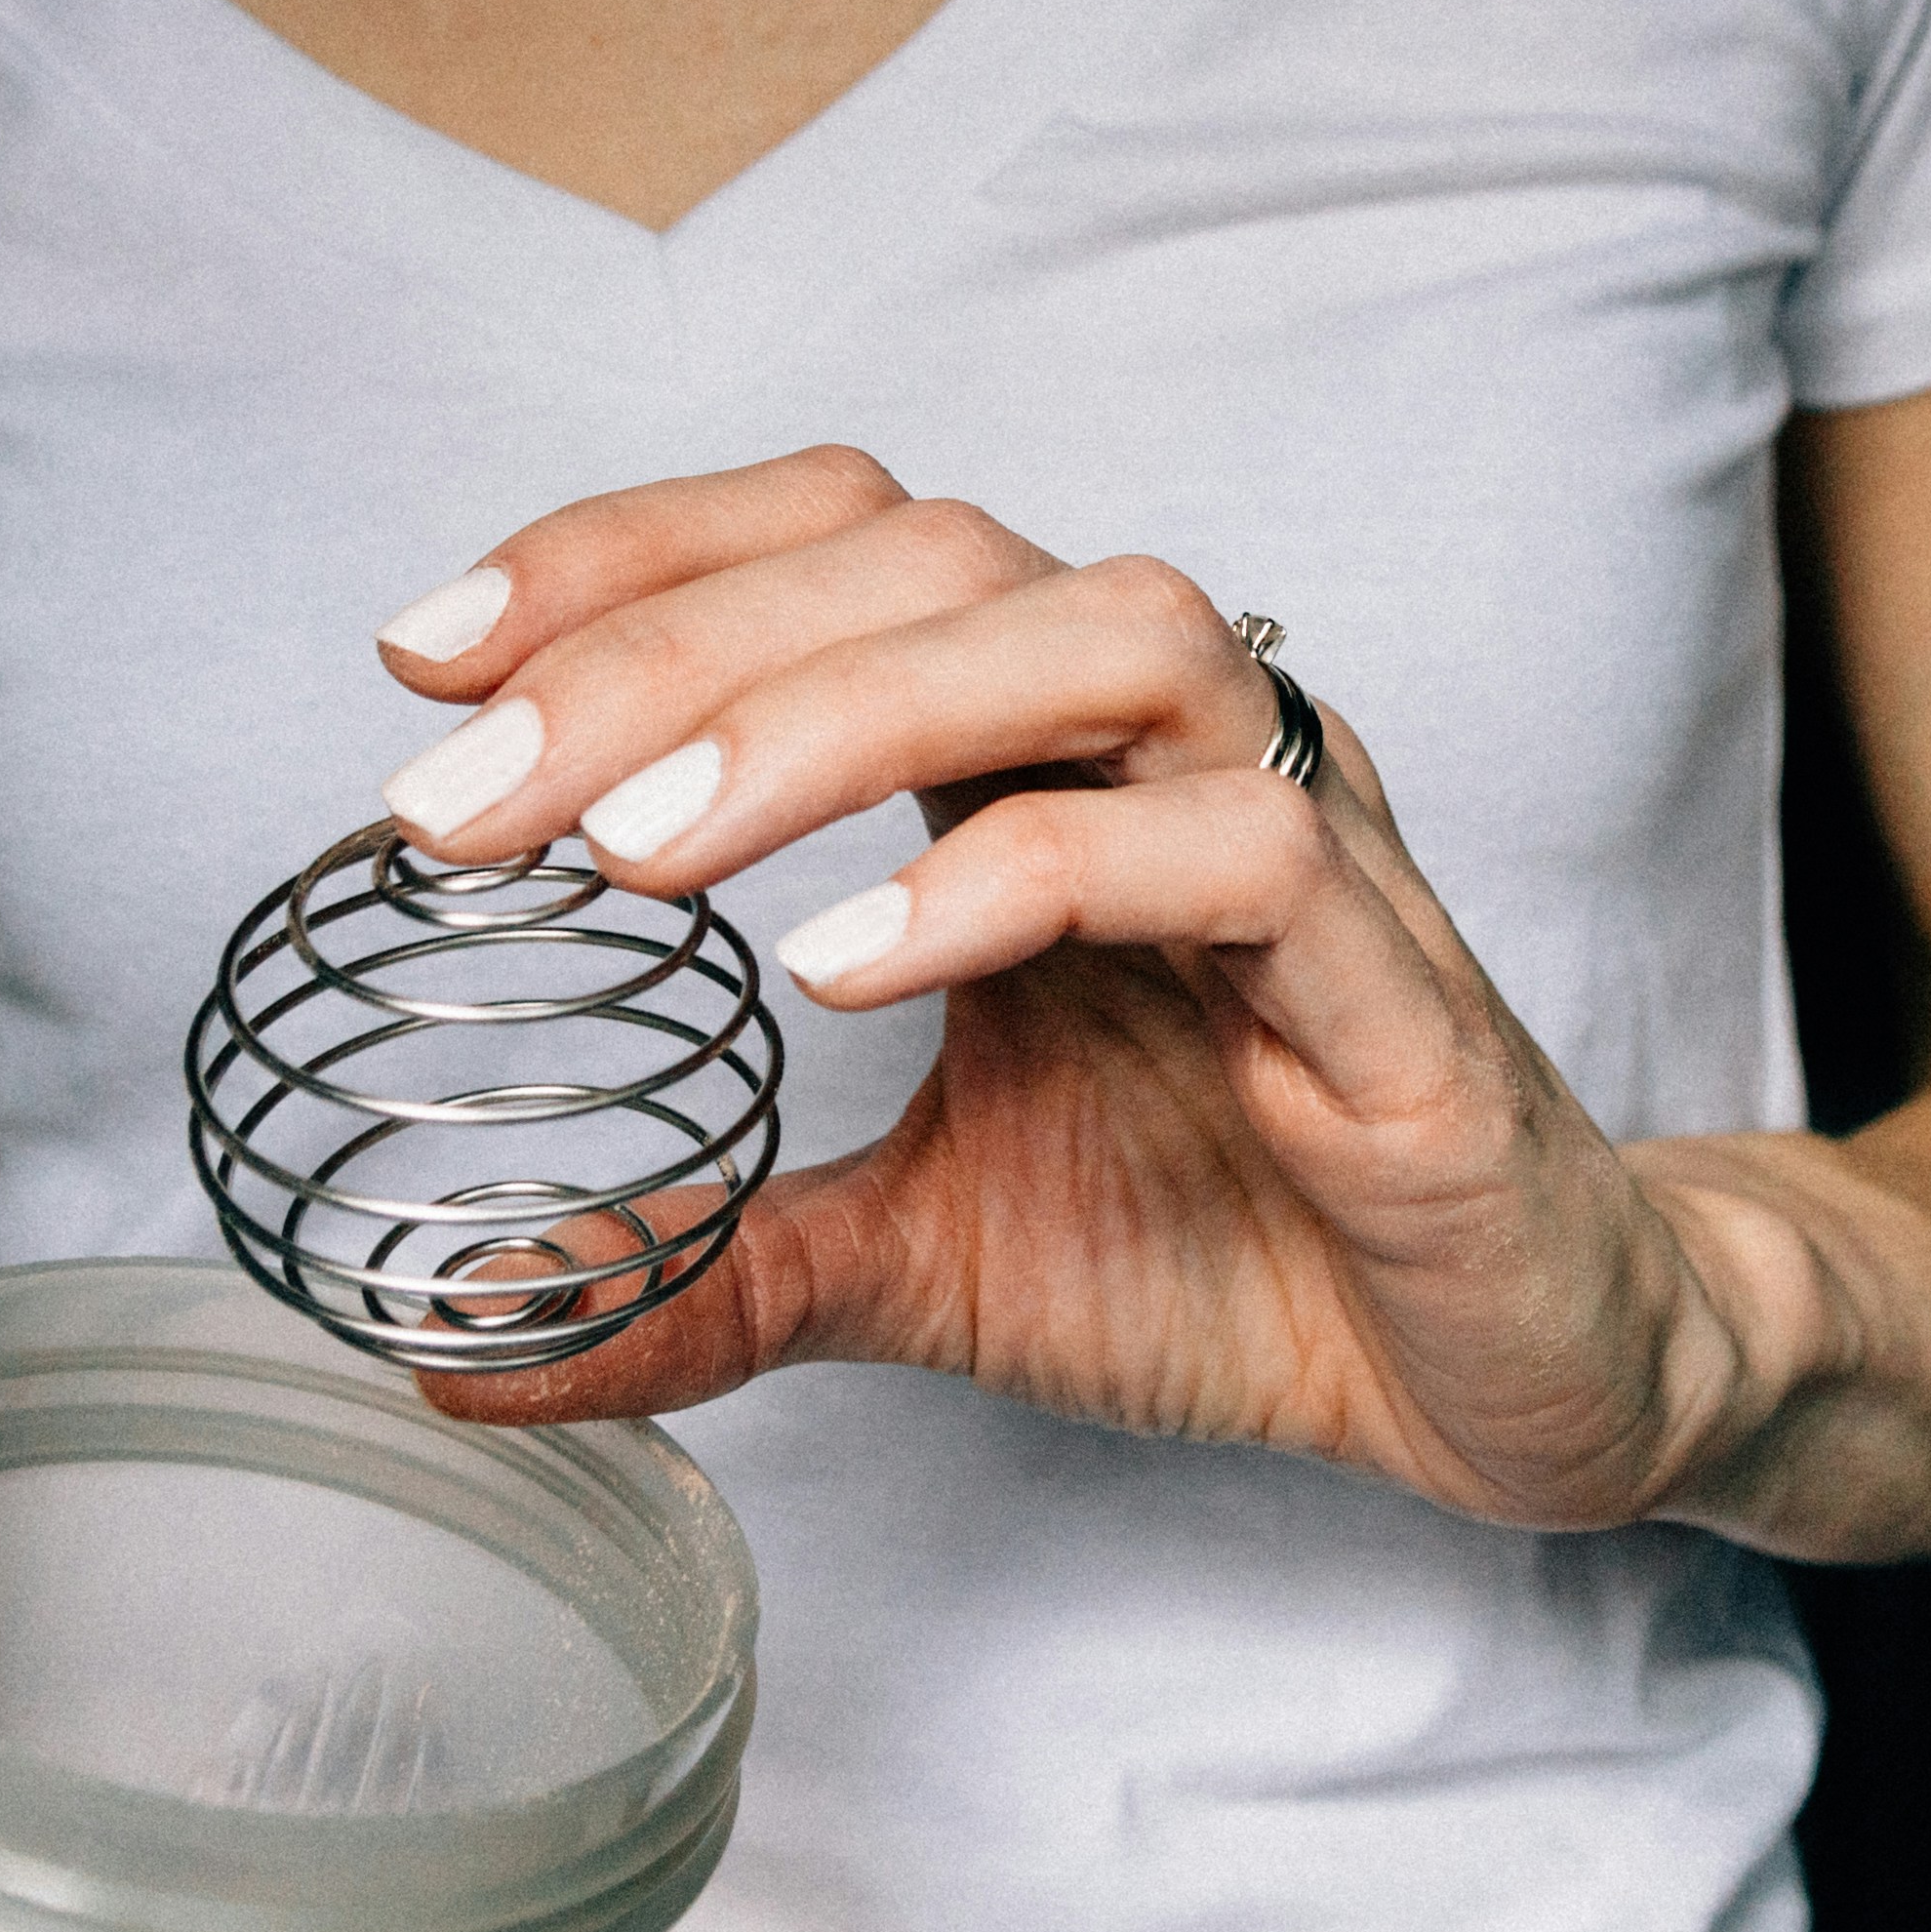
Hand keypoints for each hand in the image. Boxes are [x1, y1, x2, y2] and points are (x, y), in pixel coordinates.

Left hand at [367, 447, 1780, 1527]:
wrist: (1512, 1390)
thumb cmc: (1243, 1258)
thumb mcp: (920, 1261)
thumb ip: (711, 1267)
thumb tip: (455, 1342)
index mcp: (1049, 756)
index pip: (837, 542)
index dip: (631, 559)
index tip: (419, 666)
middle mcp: (1174, 748)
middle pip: (930, 552)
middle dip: (670, 643)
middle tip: (464, 805)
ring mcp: (1302, 845)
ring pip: (1094, 633)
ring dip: (837, 712)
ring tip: (633, 851)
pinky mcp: (1403, 992)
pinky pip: (1232, 856)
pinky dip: (1025, 879)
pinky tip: (853, 964)